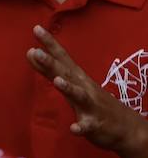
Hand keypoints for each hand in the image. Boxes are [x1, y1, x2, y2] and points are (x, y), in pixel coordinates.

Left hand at [28, 26, 147, 157]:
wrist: (128, 128)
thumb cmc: (94, 101)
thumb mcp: (71, 83)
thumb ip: (49, 69)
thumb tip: (30, 52)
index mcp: (77, 77)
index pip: (62, 57)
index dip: (50, 43)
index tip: (36, 28)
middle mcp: (84, 88)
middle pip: (66, 73)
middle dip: (51, 63)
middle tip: (35, 51)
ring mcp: (91, 106)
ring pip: (78, 95)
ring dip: (68, 88)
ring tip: (57, 81)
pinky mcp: (95, 125)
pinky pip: (87, 126)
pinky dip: (80, 127)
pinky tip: (74, 128)